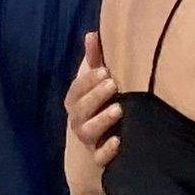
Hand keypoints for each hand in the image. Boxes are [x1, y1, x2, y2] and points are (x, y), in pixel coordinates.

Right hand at [63, 30, 121, 194]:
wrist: (97, 156)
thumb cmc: (98, 111)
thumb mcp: (95, 87)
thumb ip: (94, 62)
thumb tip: (93, 33)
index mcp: (76, 104)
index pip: (75, 90)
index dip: (87, 81)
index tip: (105, 69)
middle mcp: (78, 123)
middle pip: (79, 110)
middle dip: (94, 96)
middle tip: (112, 83)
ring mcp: (88, 143)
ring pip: (88, 132)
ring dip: (101, 120)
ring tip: (118, 109)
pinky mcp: (100, 161)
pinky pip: (100, 158)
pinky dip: (107, 151)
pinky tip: (119, 142)